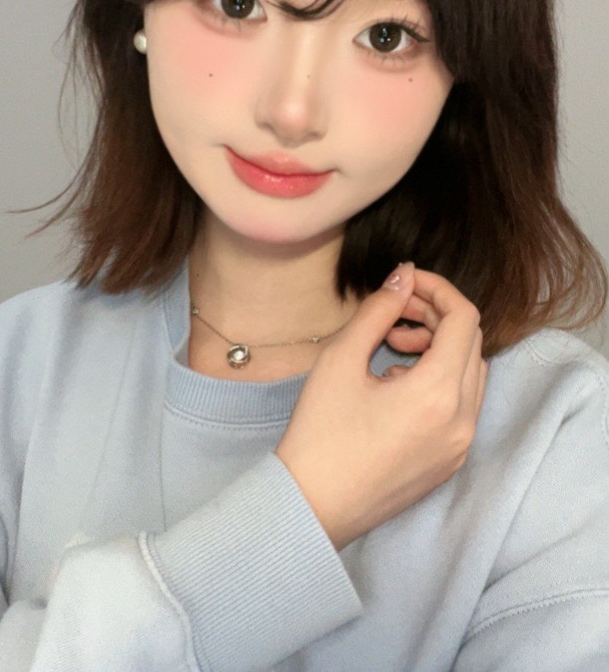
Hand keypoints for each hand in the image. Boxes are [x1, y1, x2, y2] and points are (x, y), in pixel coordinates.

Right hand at [275, 263, 487, 550]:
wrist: (310, 507)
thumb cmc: (319, 434)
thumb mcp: (341, 359)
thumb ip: (378, 310)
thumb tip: (403, 275)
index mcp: (439, 393)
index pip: (464, 318)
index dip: (437, 289)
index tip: (404, 283)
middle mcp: (462, 420)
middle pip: (471, 344)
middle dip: (435, 318)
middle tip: (393, 315)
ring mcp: (459, 446)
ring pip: (470, 375)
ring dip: (440, 349)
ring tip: (390, 348)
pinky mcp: (449, 463)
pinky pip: (462, 407)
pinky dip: (440, 382)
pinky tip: (395, 386)